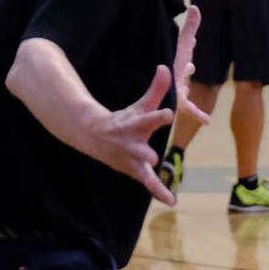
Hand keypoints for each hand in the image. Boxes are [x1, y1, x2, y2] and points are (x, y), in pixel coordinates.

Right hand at [74, 8, 206, 204]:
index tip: (168, 113)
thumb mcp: (140, 105)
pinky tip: (171, 202)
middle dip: (145, 153)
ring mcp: (132, 159)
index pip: (148, 119)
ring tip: (166, 192)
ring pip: (142, 169)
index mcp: (135, 125)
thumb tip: (165, 67)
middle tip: (152, 156)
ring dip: (150, 176)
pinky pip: (148, 183)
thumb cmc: (125, 119)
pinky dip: (159, 192)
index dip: (157, 117)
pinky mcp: (134, 170)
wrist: (97, 136)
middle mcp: (133, 144)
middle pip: (141, 149)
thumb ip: (156, 89)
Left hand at [171, 5, 203, 108]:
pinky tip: (207, 121)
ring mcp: (179, 90)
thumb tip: (195, 6)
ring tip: (188, 88)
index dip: (188, 41)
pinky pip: (191, 109)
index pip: (185, 48)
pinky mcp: (181, 104)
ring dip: (185, 86)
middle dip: (186, 66)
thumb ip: (190, 29)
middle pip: (183, 68)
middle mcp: (179, 76)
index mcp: (180, 62)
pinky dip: (199, 113)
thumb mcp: (182, 49)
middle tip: (190, 64)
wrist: (161, 98)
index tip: (191, 35)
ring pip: (183, 86)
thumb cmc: (172, 73)